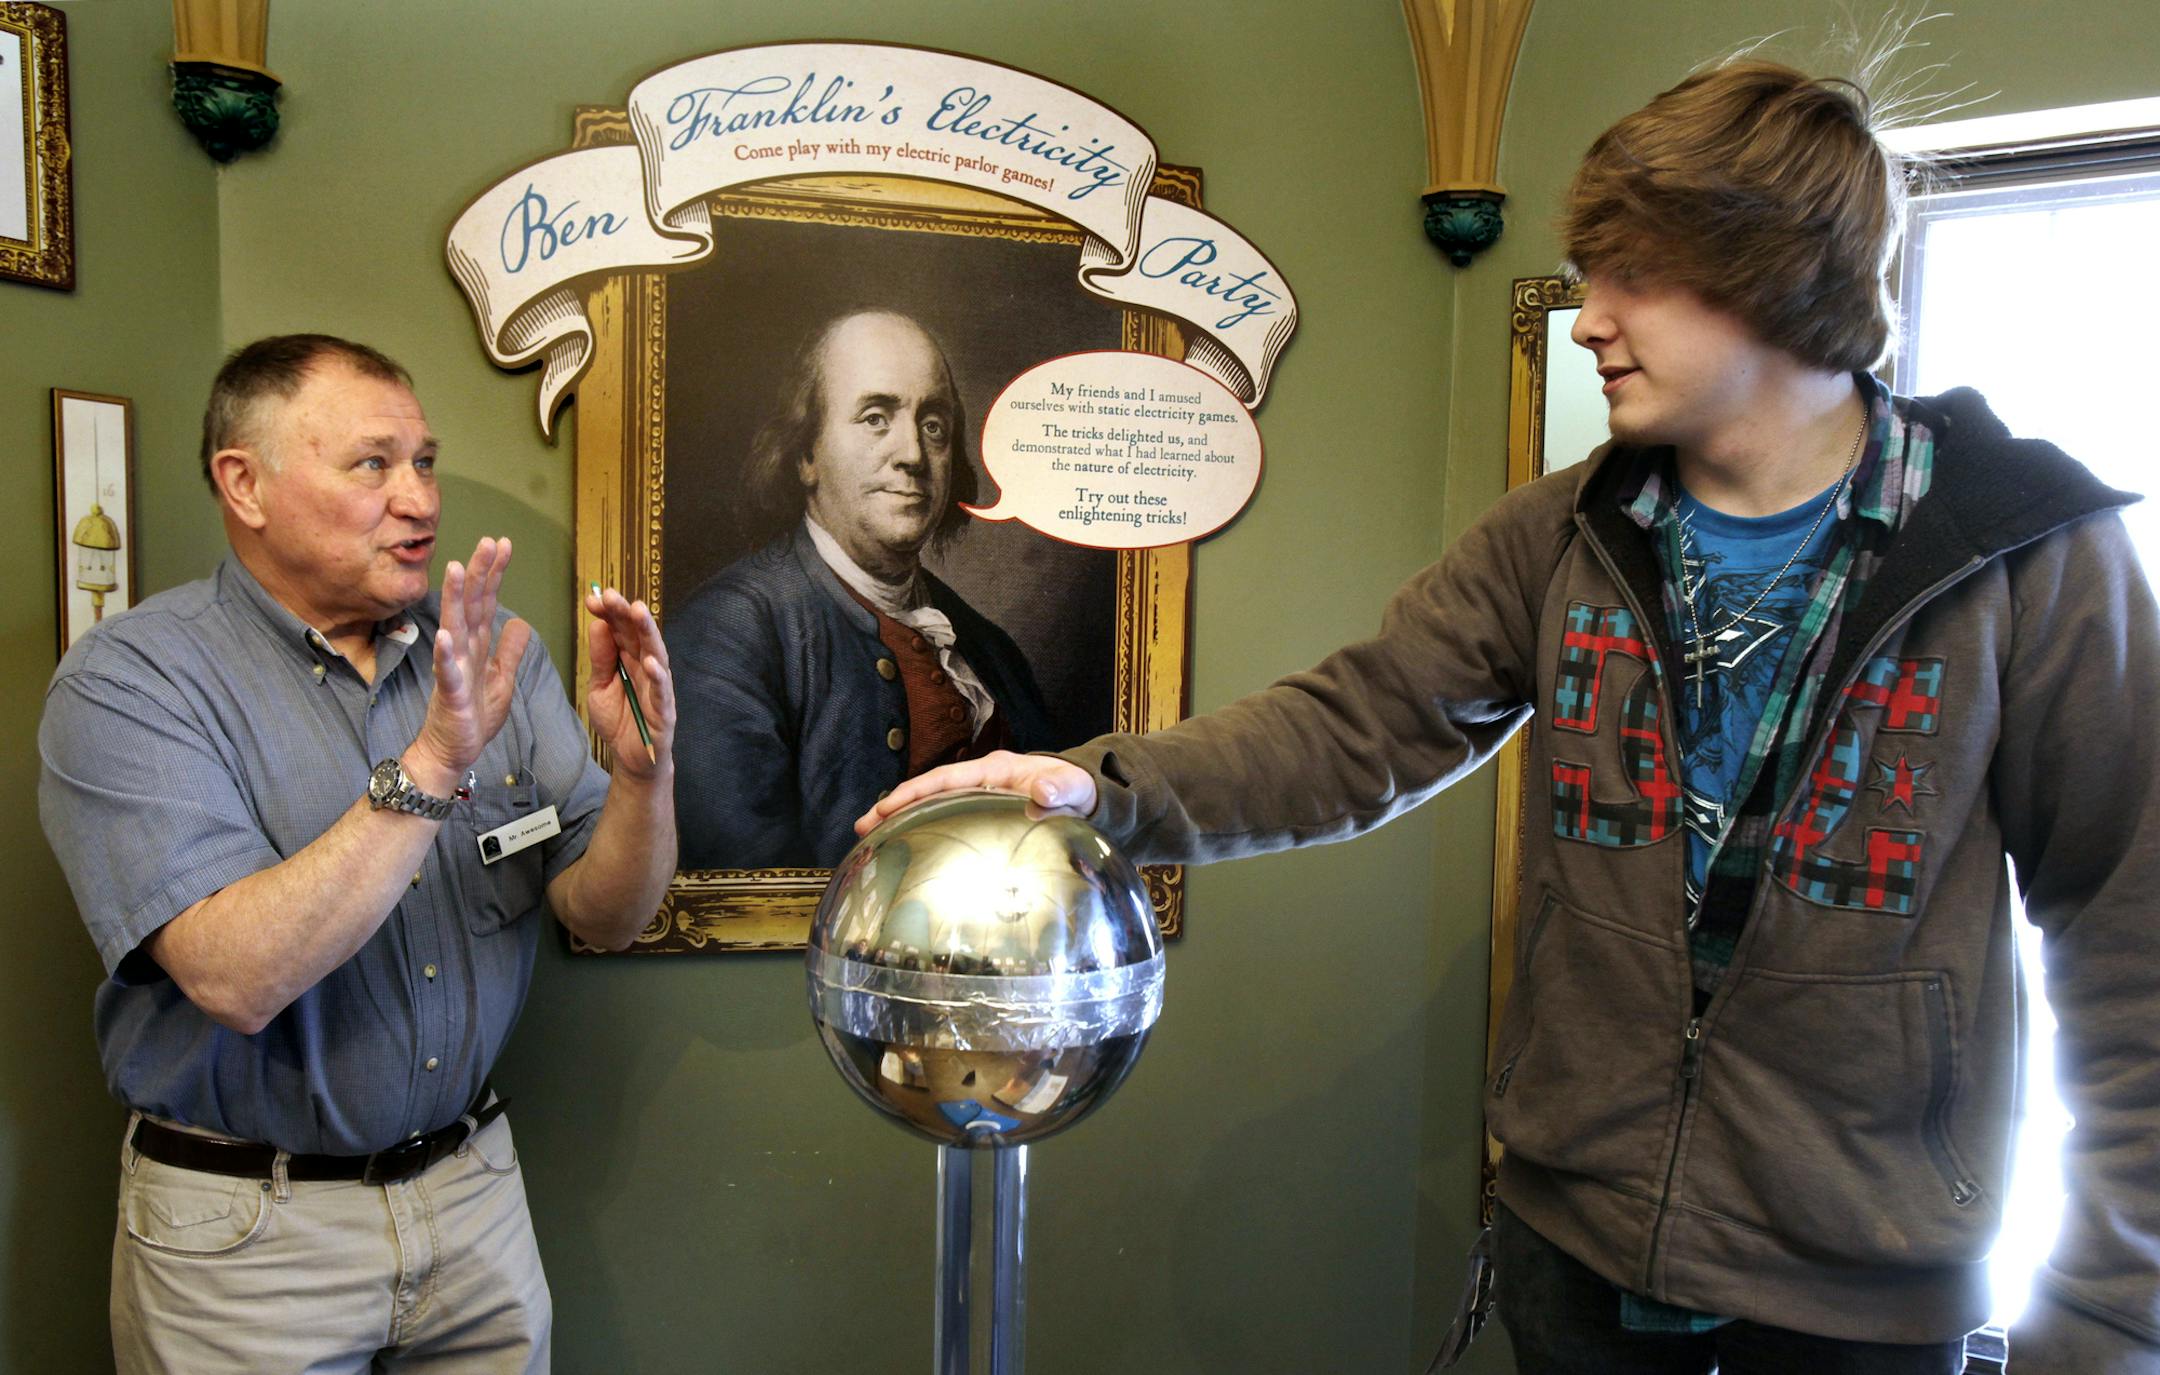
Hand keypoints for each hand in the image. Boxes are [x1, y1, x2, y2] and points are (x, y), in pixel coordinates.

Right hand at [408, 537, 531, 792]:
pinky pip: (446, 671)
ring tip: (454, 568)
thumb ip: (509, 650)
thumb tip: (520, 621)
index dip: (494, 573)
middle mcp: (463, 650)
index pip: (487, 601)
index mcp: (478, 645)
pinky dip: (445, 653)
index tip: (503, 544)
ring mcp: (454, 669)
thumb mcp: (501, 679)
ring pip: (454, 627)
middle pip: (471, 604)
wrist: (451, 750)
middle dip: (478, 572)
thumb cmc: (473, 715)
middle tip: (487, 541)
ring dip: (453, 598)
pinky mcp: (450, 694)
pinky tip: (444, 635)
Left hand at [585, 584, 673, 778]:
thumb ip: (601, 659)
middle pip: (639, 636)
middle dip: (627, 614)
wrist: (631, 760)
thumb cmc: (620, 720)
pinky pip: (662, 693)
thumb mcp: (600, 686)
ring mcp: (659, 689)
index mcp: (630, 659)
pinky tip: (652, 663)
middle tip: (612, 595)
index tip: (594, 598)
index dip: (610, 613)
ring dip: (648, 633)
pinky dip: (659, 678)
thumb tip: (598, 625)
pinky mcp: (664, 713)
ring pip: (657, 655)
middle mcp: (648, 668)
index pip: (622, 630)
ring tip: (638, 612)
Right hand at [854, 750, 1095, 835]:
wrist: (1081, 796)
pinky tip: (902, 848)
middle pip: (928, 791)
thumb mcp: (1072, 787)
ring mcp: (975, 795)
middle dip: (893, 806)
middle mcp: (978, 780)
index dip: (914, 792)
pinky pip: (943, 817)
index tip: (886, 808)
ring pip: (930, 805)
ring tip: (868, 838)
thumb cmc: (1074, 789)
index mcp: (993, 770)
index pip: (945, 779)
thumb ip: (1061, 788)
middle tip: (861, 827)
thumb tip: (1045, 791)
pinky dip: (919, 828)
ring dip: (900, 818)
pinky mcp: (978, 811)